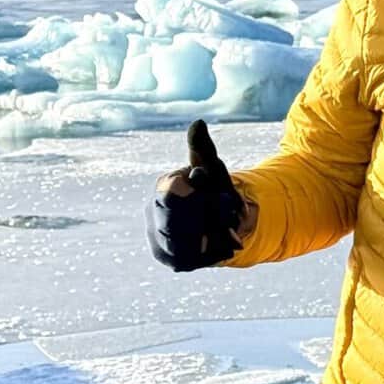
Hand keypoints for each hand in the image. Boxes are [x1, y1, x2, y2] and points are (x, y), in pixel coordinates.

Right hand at [148, 119, 247, 271]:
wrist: (224, 221)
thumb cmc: (214, 190)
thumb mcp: (212, 168)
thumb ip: (203, 149)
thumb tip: (198, 123)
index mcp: (163, 189)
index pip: (173, 194)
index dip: (199, 193)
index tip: (215, 187)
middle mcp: (154, 215)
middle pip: (179, 221)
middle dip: (210, 215)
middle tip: (229, 209)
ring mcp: (160, 240)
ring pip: (186, 242)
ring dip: (215, 234)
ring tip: (229, 226)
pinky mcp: (173, 260)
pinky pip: (194, 258)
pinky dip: (215, 250)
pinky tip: (225, 242)